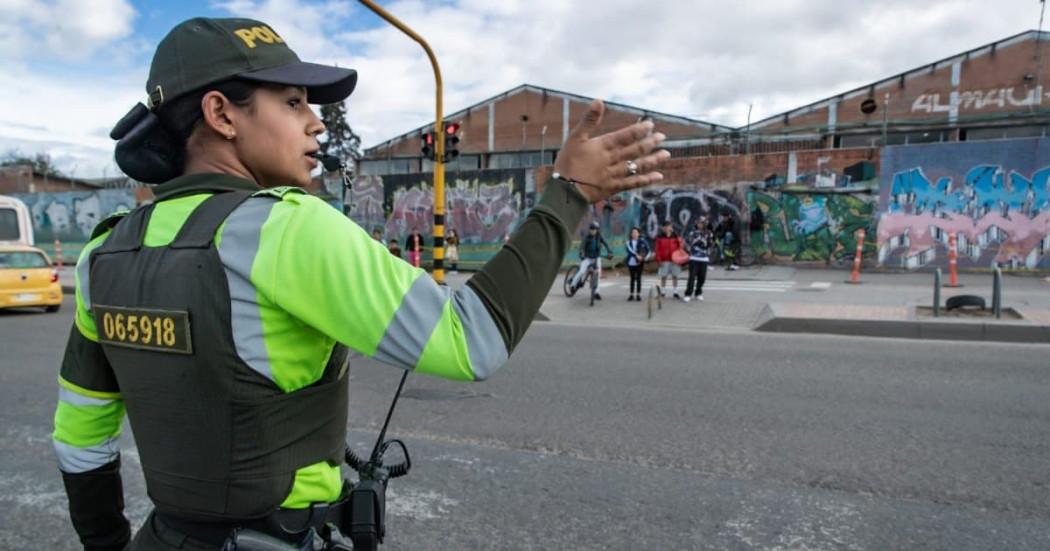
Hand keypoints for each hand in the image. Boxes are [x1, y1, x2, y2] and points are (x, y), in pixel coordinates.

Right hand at [553, 99, 669, 202]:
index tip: (651, 125)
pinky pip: (633, 183)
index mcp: (603, 146)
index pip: (625, 136)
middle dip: (650, 143)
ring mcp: (614, 174)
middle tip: (662, 137)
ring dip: (653, 160)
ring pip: (637, 166)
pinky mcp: (614, 187)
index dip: (639, 130)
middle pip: (635, 150)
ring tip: (666, 154)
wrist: (564, 191)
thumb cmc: (567, 162)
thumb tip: (598, 101)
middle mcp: (612, 160)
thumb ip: (588, 120)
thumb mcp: (574, 138)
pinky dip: (646, 180)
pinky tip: (658, 176)